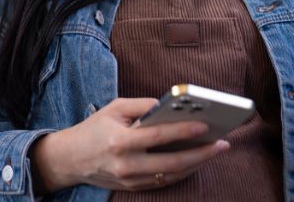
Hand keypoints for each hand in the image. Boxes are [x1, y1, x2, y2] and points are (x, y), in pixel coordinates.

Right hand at [30, 98, 229, 193]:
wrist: (71, 159)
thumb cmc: (95, 128)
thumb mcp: (115, 108)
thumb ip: (143, 105)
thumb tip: (171, 105)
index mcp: (120, 141)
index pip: (158, 135)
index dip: (183, 130)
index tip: (205, 124)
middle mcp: (126, 164)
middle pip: (171, 162)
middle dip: (201, 153)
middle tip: (222, 143)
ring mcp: (130, 180)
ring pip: (171, 176)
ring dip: (196, 164)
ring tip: (215, 150)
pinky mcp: (133, 188)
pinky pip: (164, 182)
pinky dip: (183, 172)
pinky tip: (197, 161)